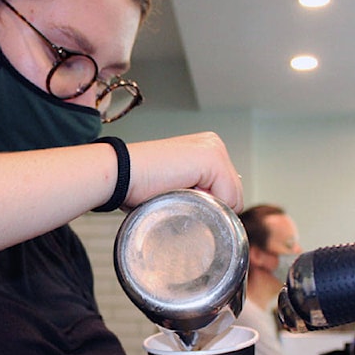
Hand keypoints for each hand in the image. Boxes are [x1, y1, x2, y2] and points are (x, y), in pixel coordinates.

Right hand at [124, 133, 243, 213]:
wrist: (120, 174)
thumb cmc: (139, 185)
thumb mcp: (176, 186)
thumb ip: (196, 191)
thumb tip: (212, 210)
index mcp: (207, 148)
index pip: (228, 190)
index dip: (210, 206)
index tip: (182, 201)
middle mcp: (214, 144)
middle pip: (234, 195)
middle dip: (211, 208)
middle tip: (178, 199)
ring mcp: (215, 150)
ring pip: (233, 199)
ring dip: (208, 208)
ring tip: (179, 196)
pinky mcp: (212, 160)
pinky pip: (228, 199)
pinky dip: (208, 206)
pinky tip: (183, 194)